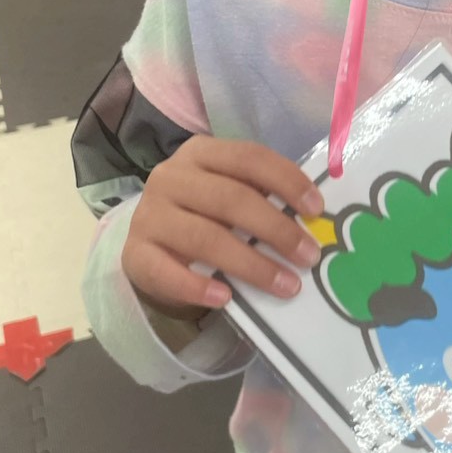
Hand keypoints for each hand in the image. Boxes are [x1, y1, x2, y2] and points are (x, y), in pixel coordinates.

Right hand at [122, 137, 324, 317]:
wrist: (154, 248)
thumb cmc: (205, 217)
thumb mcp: (231, 195)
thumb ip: (262, 198)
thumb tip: (312, 219)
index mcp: (200, 154)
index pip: (249, 158)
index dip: (287, 181)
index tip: (316, 210)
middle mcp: (170, 177)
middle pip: (231, 199)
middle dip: (277, 229)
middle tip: (309, 255)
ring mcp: (149, 215)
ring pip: (205, 238)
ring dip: (252, 264)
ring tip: (287, 285)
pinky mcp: (135, 254)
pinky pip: (168, 272)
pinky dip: (198, 287)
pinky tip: (226, 298)